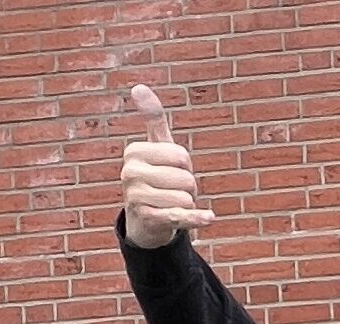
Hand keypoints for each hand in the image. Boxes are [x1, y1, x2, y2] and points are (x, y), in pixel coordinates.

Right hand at [121, 84, 214, 249]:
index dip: (186, 165)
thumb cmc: (155, 176)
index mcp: (134, 152)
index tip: (172, 170)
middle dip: (188, 187)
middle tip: (173, 190)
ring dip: (188, 203)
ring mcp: (137, 198)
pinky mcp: (149, 220)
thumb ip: (152, 118)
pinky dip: (197, 218)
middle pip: (185, 178)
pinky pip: (180, 216)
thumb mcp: (155, 146)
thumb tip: (139, 87)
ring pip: (185, 198)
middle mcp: (130, 173)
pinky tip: (209, 217)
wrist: (144, 219)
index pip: (181, 156)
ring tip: (172, 203)